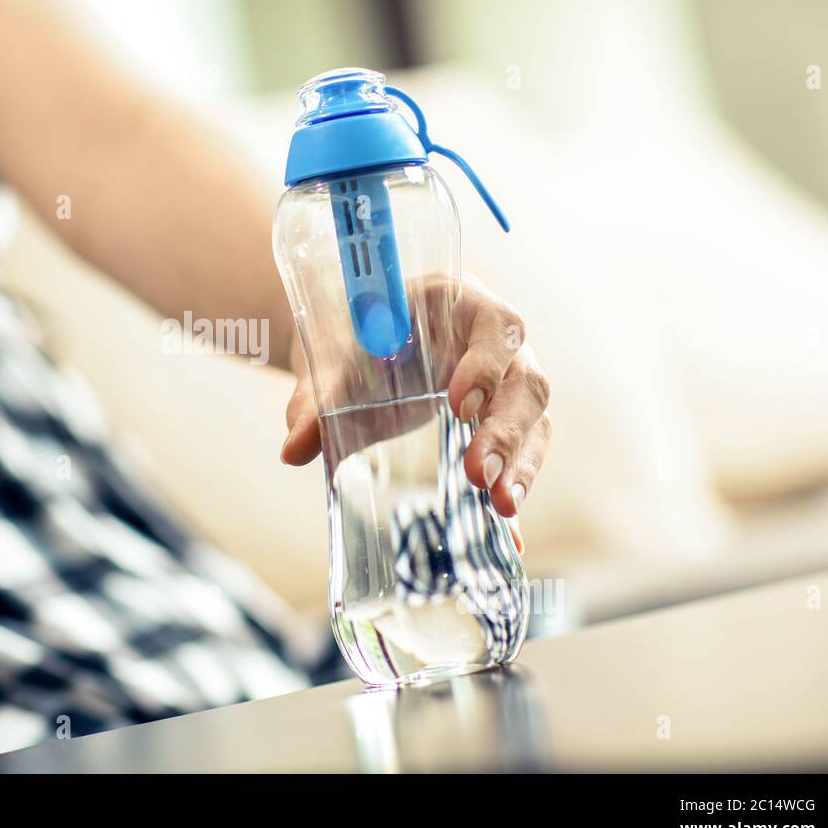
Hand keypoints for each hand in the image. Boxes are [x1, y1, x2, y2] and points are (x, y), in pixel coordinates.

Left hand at [281, 275, 550, 537]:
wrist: (355, 348)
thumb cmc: (354, 339)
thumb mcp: (332, 362)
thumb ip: (317, 400)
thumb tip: (293, 450)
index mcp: (460, 304)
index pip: (496, 323)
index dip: (487, 361)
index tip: (457, 402)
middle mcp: (496, 340)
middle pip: (524, 380)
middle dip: (506, 430)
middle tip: (477, 474)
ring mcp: (507, 380)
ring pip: (534, 418)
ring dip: (520, 462)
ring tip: (500, 507)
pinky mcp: (503, 418)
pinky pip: (525, 448)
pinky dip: (517, 482)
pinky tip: (507, 524)